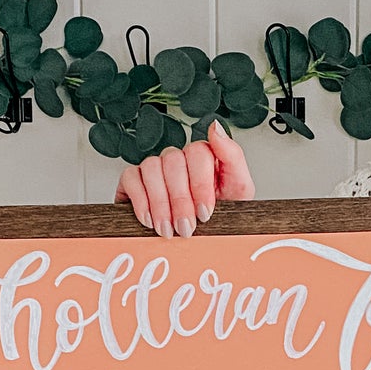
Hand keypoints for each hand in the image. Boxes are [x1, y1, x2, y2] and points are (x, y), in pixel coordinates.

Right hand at [114, 122, 254, 236]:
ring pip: (152, 167)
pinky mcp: (133, 179)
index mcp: (204, 157)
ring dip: (160, 203)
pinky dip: (140, 200)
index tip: (205, 213)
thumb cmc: (219, 216)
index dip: (200, 184)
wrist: (198, 242)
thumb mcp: (239, 189)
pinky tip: (149, 220)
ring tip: (168, 229)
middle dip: (180, 201)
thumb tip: (215, 126)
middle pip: (173, 162)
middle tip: (186, 228)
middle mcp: (178, 158)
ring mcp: (155, 166)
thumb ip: (233, 156)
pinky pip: (131, 177)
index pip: (198, 152)